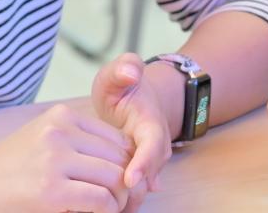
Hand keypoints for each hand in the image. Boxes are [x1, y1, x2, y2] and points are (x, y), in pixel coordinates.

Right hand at [0, 103, 132, 212]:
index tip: (128, 184)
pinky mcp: (52, 191)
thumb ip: (78, 144)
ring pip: (116, 178)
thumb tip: (128, 163)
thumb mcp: (44, 141)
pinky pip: (101, 201)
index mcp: (61, 116)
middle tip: (127, 202)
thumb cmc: (7, 169)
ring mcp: (56, 159)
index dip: (130, 164)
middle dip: (130, 183)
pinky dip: (107, 211)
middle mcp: (61, 131)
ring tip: (111, 210)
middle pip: (121, 157)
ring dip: (120, 200)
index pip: (117, 138)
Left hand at [91, 53, 173, 210]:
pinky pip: (137, 188)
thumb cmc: (124, 87)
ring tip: (113, 212)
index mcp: (151, 121)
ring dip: (131, 198)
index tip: (131, 178)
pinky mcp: (141, 170)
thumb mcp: (119, 72)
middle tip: (117, 205)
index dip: (144, 162)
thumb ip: (124, 68)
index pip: (152, 144)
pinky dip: (126, 201)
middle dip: (136, 190)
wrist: (137, 98)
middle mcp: (156, 144)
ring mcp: (150, 159)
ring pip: (145, 184)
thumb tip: (131, 71)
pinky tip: (110, 211)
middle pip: (152, 171)